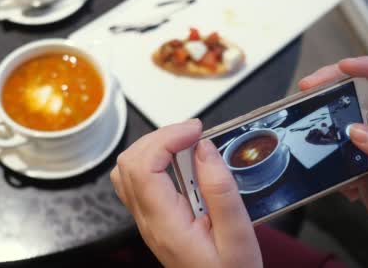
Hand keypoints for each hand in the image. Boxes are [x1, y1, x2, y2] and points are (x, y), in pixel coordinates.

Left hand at [110, 119, 261, 267]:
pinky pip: (138, 180)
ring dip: (154, 147)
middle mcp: (148, 220)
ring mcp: (146, 219)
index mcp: (165, 224)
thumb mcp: (239, 237)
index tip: (195, 131)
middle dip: (160, 137)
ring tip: (186, 144)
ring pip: (128, 169)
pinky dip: (154, 160)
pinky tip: (180, 162)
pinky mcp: (152, 217)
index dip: (165, 138)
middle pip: (130, 162)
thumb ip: (221, 191)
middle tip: (193, 134)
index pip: (143, 166)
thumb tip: (204, 149)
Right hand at [300, 56, 367, 266]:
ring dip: (321, 110)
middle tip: (308, 87)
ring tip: (304, 115)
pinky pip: (332, 135)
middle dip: (333, 81)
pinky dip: (320, 142)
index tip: (345, 67)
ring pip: (343, 108)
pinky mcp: (354, 148)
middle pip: (362, 86)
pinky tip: (322, 159)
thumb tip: (357, 131)